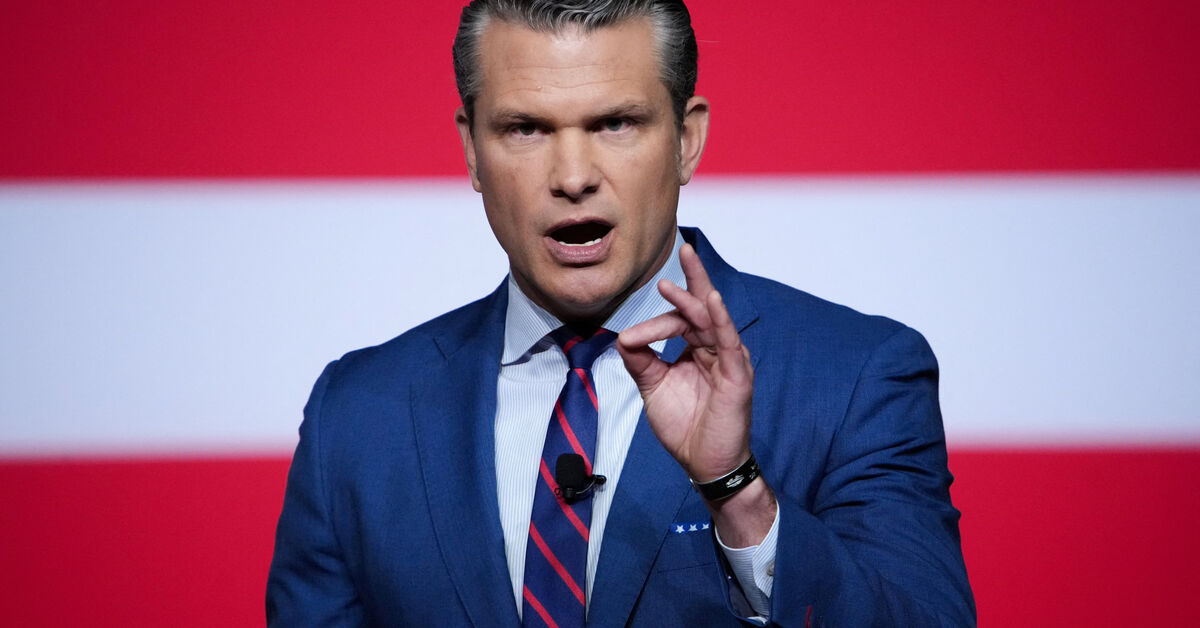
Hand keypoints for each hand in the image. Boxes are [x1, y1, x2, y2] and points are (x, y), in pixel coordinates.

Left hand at [616, 243, 753, 481]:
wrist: (703, 463)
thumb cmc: (685, 426)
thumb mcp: (654, 387)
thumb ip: (640, 360)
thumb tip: (623, 335)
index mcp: (699, 349)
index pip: (681, 321)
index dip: (656, 322)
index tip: (632, 337)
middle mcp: (717, 349)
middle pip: (703, 308)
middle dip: (693, 278)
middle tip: (683, 250)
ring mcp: (730, 360)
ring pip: (713, 320)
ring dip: (697, 295)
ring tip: (683, 270)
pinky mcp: (738, 375)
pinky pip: (729, 341)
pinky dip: (720, 319)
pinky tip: (710, 300)